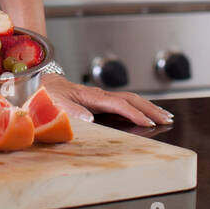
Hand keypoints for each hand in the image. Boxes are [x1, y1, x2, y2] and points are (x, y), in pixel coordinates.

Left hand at [41, 74, 173, 126]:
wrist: (42, 85)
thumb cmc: (48, 96)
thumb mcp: (56, 104)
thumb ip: (71, 111)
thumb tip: (90, 119)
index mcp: (93, 97)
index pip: (120, 104)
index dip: (135, 114)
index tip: (148, 123)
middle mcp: (101, 95)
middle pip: (132, 99)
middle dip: (151, 109)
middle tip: (167, 120)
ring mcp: (102, 97)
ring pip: (131, 99)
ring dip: (149, 107)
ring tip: (165, 117)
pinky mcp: (101, 100)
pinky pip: (126, 102)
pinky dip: (140, 107)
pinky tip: (146, 114)